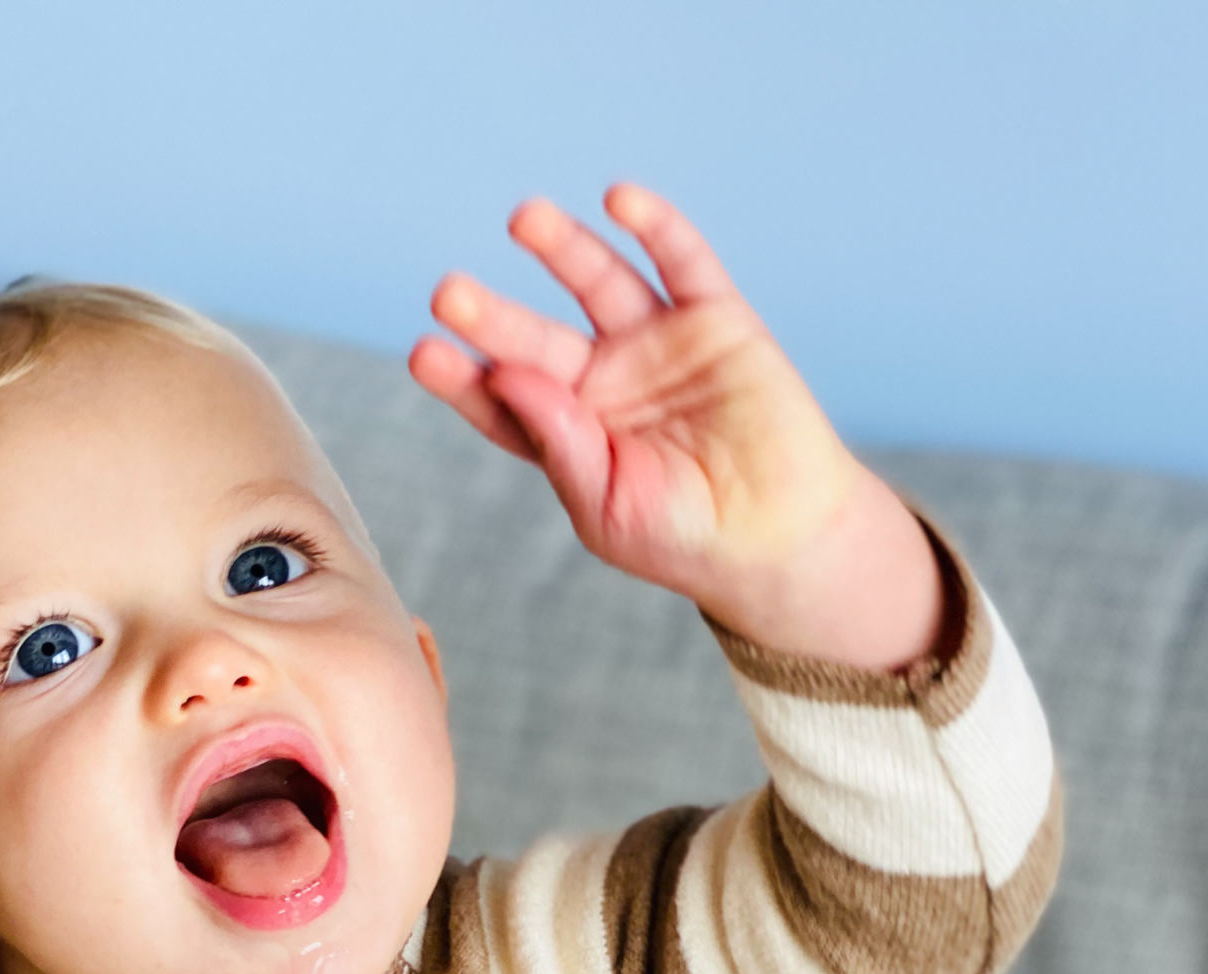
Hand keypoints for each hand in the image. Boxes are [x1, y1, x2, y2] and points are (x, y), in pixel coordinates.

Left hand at [410, 186, 944, 669]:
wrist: (781, 538)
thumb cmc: (685, 538)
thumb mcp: (607, 506)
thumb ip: (559, 445)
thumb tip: (509, 376)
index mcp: (567, 434)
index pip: (504, 398)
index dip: (466, 377)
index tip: (427, 353)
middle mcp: (604, 381)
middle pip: (536, 337)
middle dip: (494, 316)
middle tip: (448, 294)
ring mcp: (657, 344)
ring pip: (599, 282)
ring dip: (562, 248)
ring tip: (524, 219)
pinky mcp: (715, 319)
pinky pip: (680, 263)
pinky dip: (654, 227)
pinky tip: (618, 202)